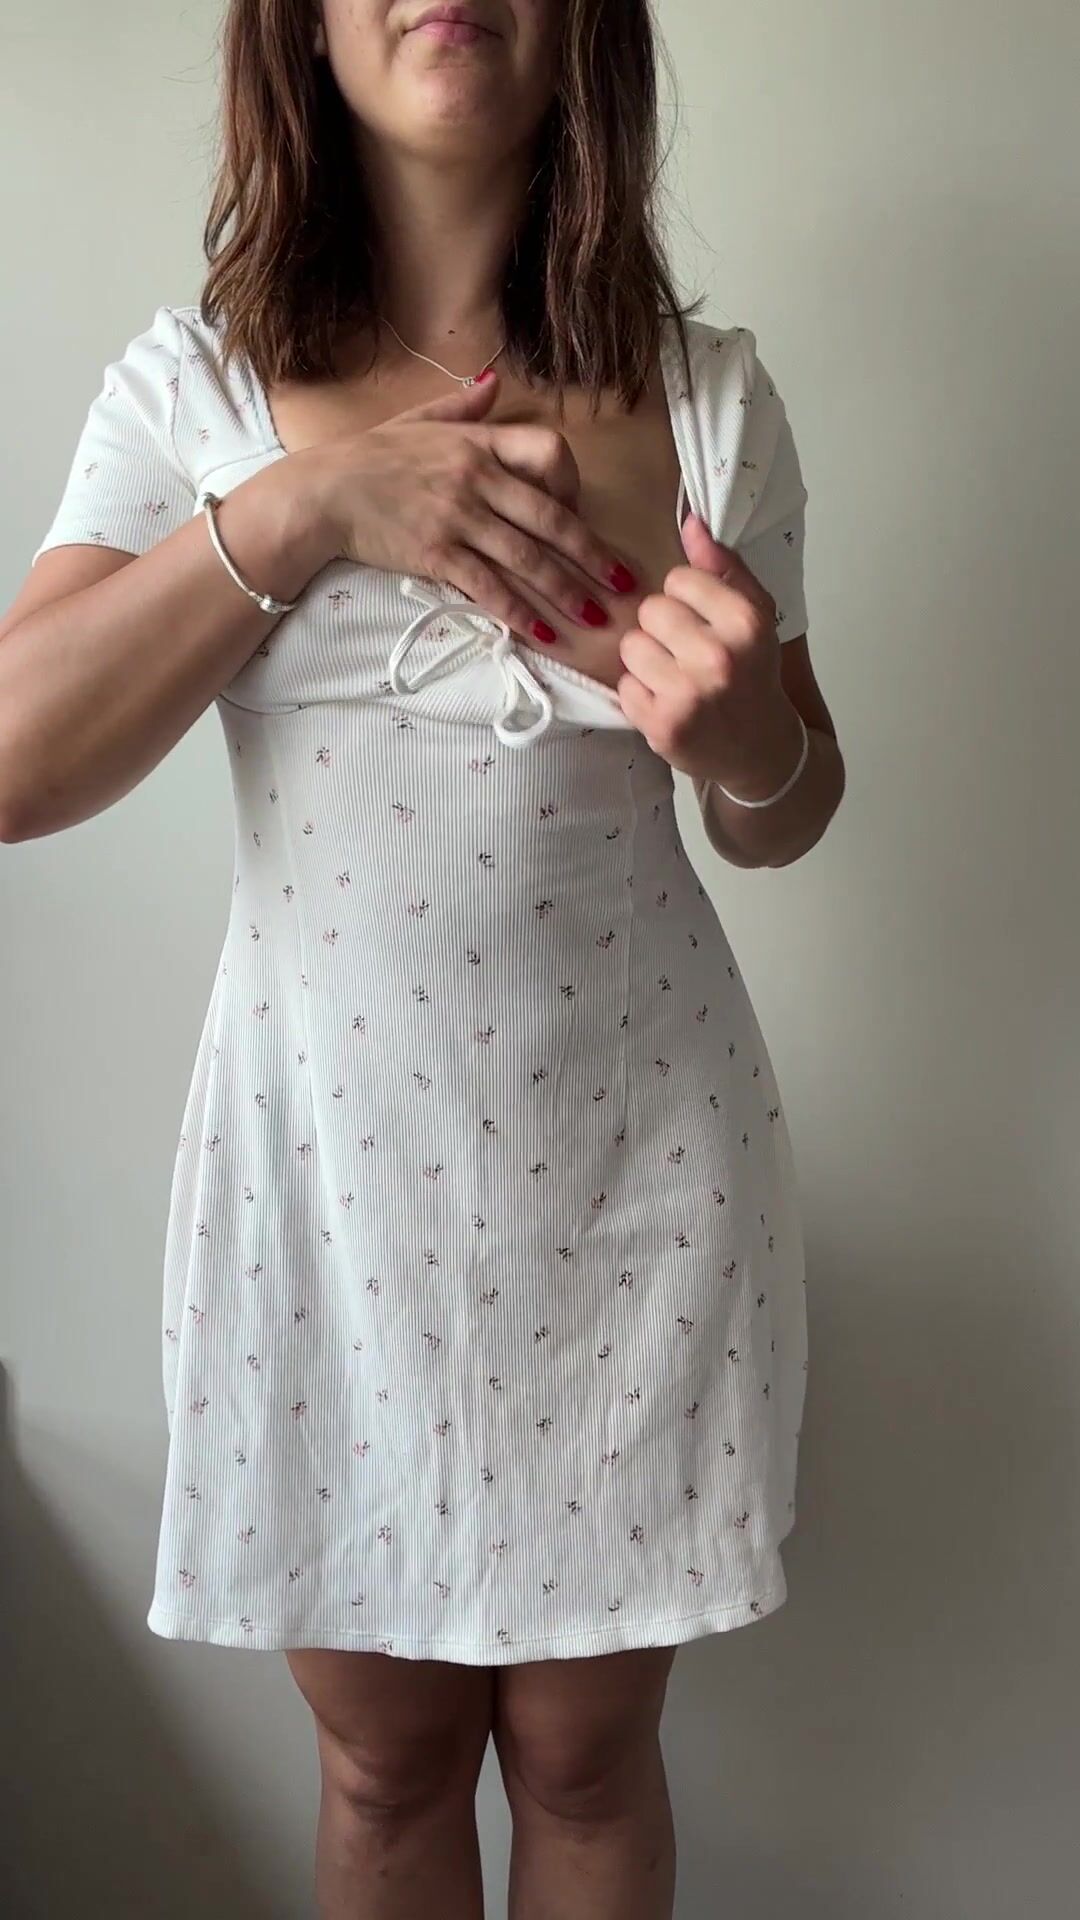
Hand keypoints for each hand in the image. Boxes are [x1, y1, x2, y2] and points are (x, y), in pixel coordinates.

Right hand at [301, 374, 636, 646]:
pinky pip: (488, 586)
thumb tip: (495, 382)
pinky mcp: (435, 555)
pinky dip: (519, 612)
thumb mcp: (417, 420)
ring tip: (595, 617)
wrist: (321, 492)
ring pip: (527, 558)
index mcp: (478, 442)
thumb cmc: (367, 457)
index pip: (549, 452)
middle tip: (624, 584)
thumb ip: (462, 405)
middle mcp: (476, 478)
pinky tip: (543, 633)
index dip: (574, 484)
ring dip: (567, 591)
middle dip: (594, 555)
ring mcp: (457, 518)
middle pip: (551, 518)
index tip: (581, 512)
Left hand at [617, 513, 803, 797]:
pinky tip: (667, 704)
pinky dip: (640, 697)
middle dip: (662, 630)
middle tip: (686, 655)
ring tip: (674, 679)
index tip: (703, 623)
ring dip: (646, 662)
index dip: (685, 600)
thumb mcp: (752, 616)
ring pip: (630, 647)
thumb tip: (690, 520)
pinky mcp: (662, 727)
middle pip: (650, 611)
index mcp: (746, 622)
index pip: (678, 579)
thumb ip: (723, 566)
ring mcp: (688, 695)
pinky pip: (624, 687)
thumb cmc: (753, 674)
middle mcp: (719, 657)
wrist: (761, 749)